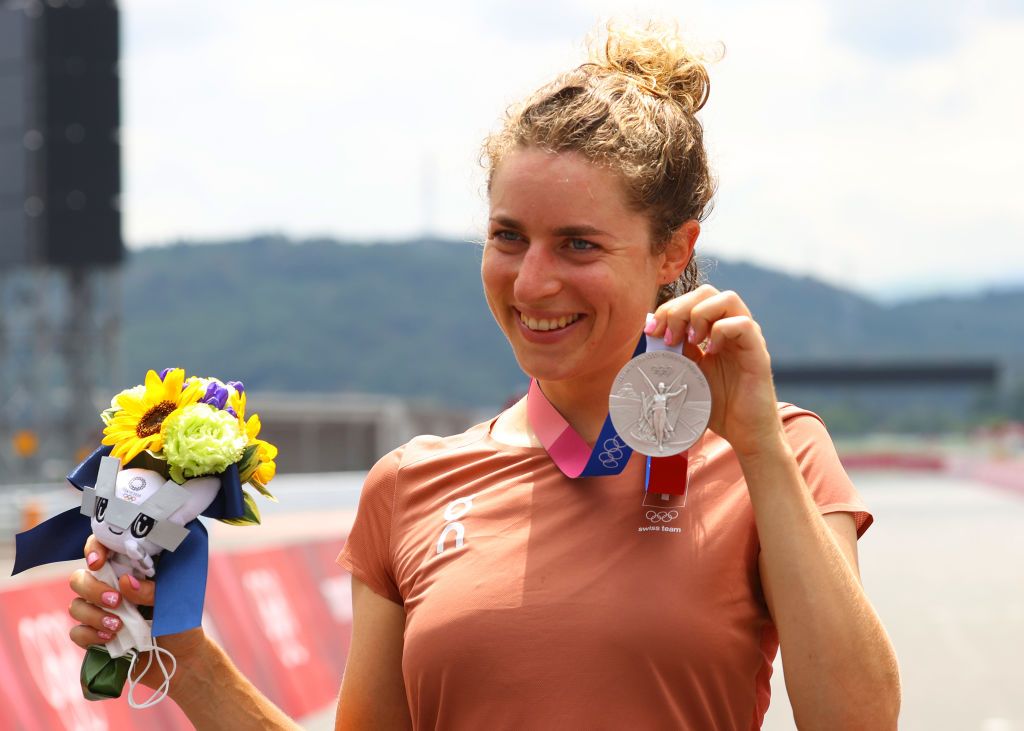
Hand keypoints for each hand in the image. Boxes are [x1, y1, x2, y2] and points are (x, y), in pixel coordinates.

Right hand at [69, 535, 206, 691]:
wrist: (182, 658)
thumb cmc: (180, 620)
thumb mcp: (174, 600)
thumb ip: (151, 589)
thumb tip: (126, 581)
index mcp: (130, 570)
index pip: (103, 548)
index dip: (94, 549)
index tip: (98, 562)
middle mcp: (111, 588)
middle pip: (80, 578)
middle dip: (93, 589)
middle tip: (116, 601)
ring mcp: (100, 612)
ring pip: (76, 605)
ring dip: (93, 615)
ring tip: (118, 627)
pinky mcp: (95, 637)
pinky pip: (76, 632)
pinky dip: (89, 635)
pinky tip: (109, 638)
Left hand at [646, 284, 781, 456]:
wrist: (744, 433)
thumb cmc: (716, 405)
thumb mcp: (686, 373)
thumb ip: (673, 353)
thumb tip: (649, 334)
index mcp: (713, 330)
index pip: (691, 299)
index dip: (667, 309)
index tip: (651, 330)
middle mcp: (731, 328)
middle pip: (708, 291)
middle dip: (680, 308)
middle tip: (668, 336)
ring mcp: (746, 338)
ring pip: (728, 298)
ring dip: (700, 314)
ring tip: (690, 340)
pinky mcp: (758, 352)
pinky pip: (743, 324)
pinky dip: (722, 331)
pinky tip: (711, 352)